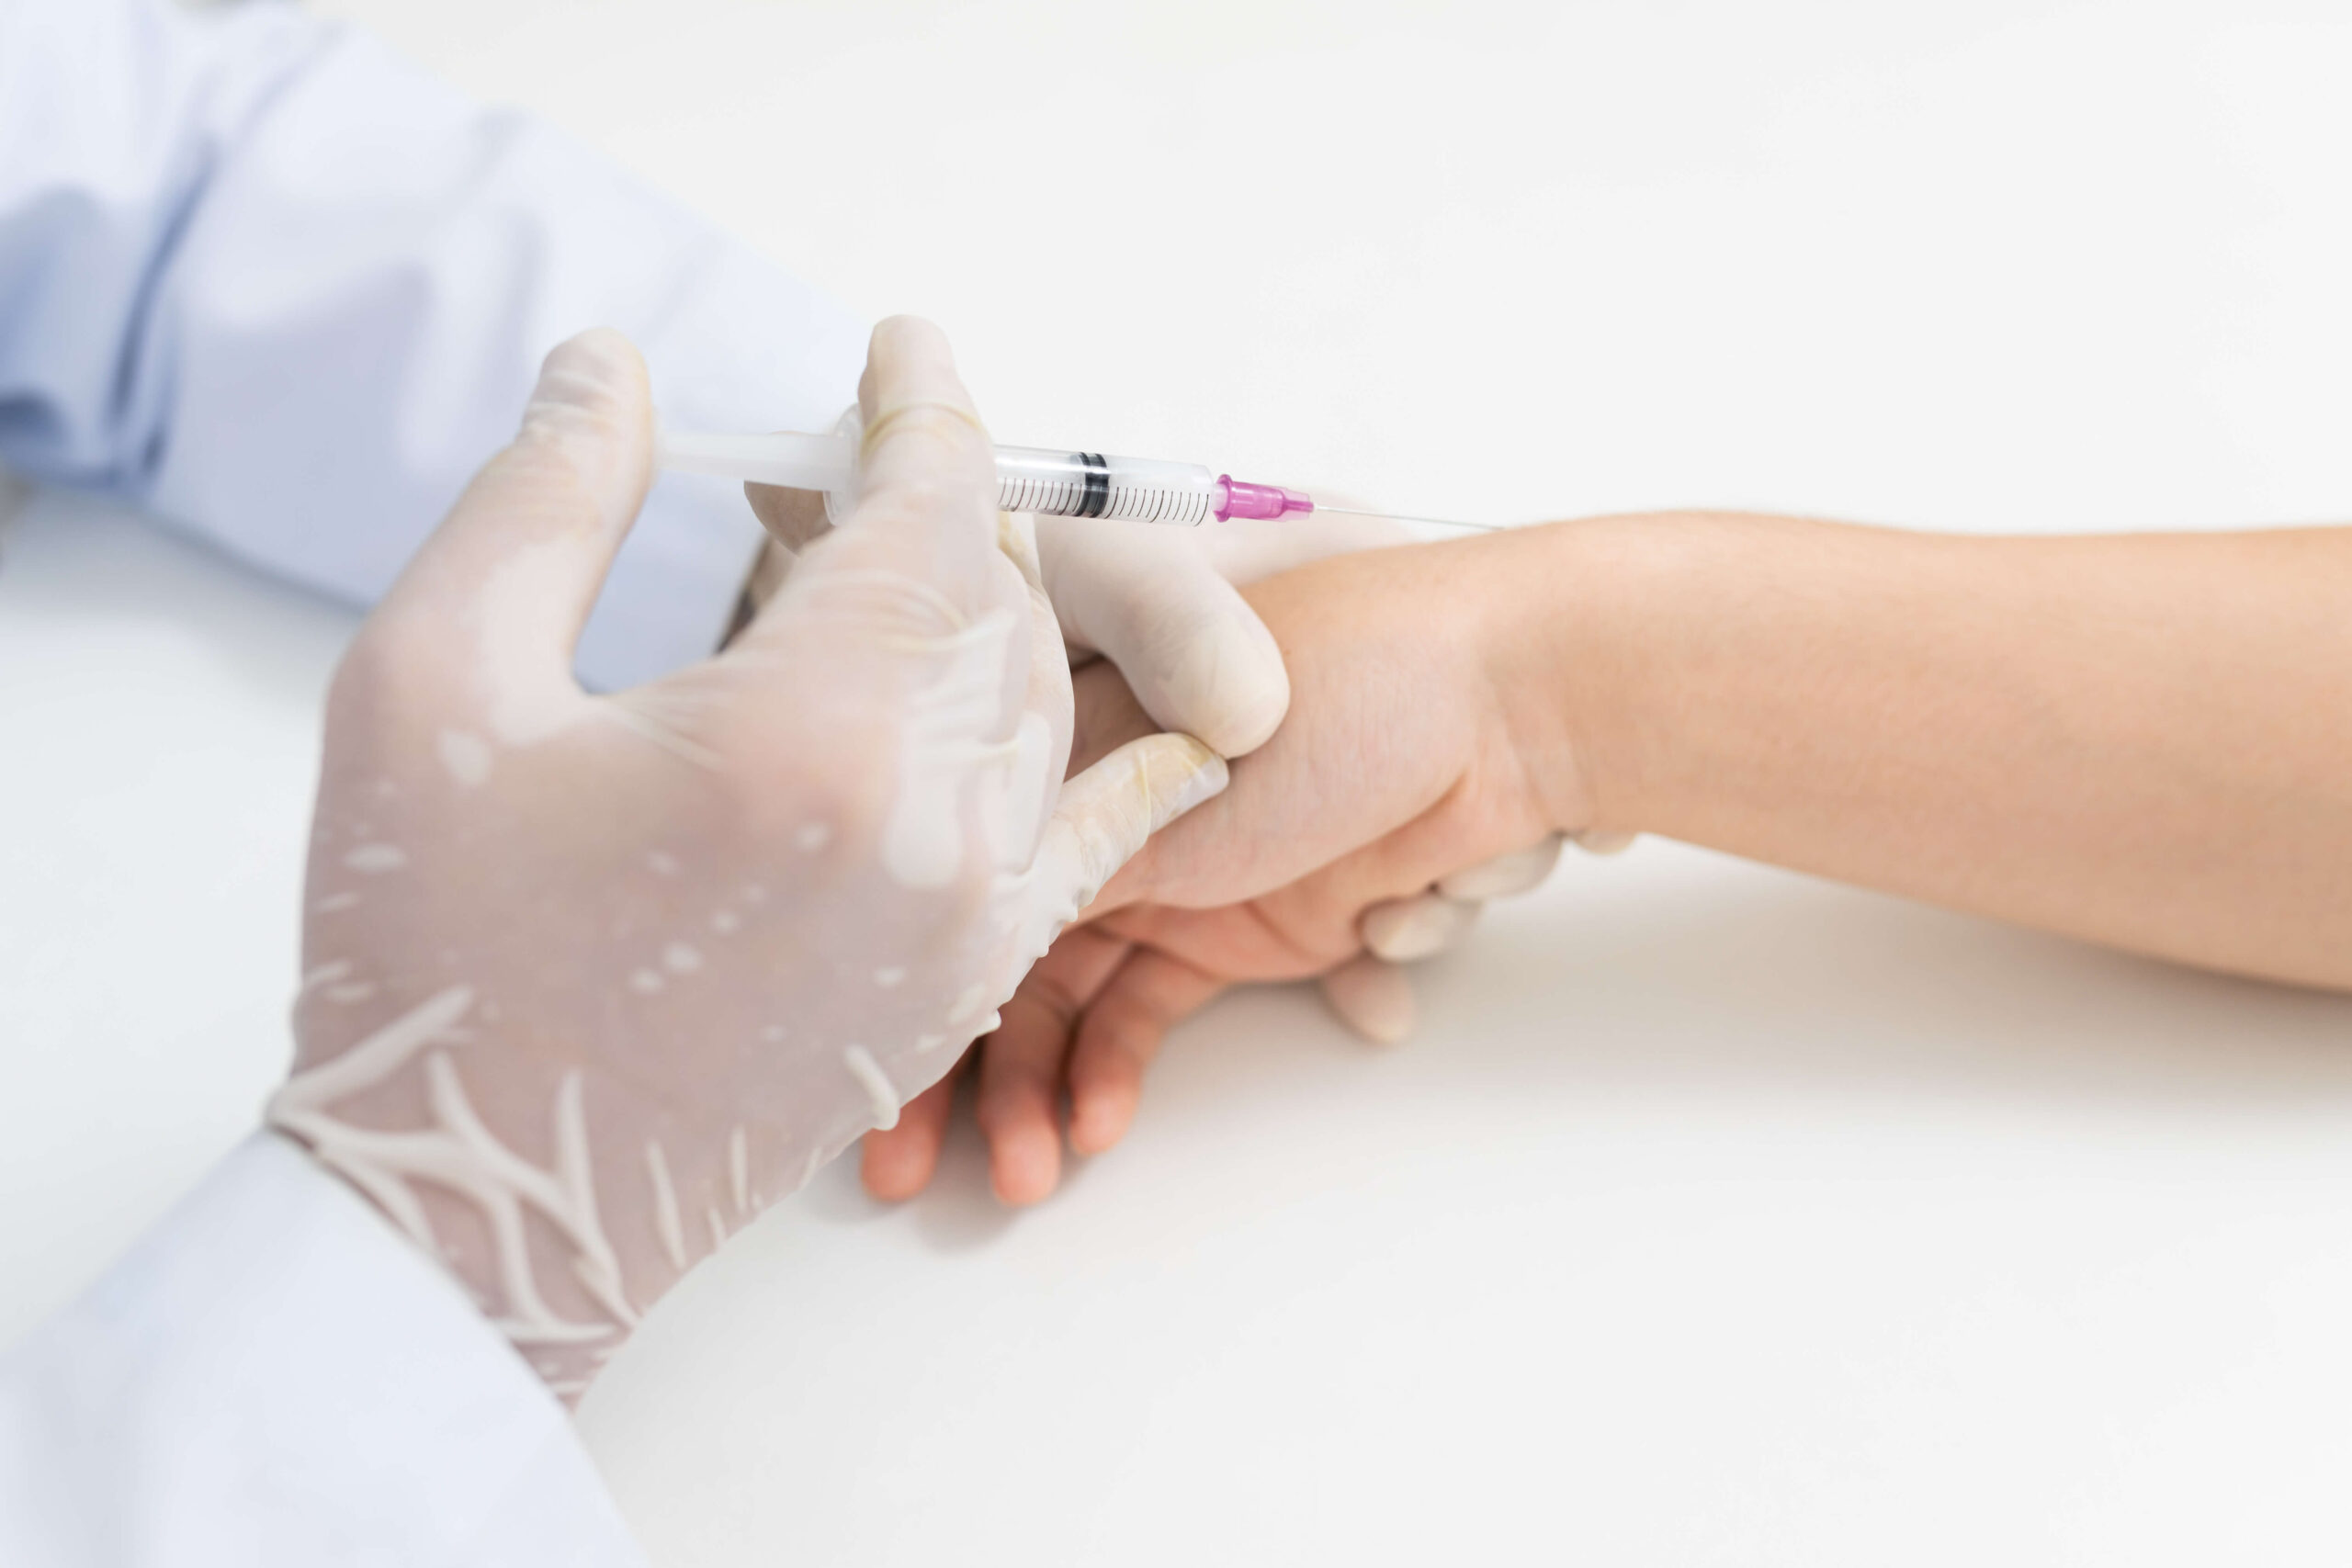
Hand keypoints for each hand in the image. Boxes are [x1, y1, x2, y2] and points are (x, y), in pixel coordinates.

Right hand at [266, 319, 1225, 1397]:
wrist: (483, 1203)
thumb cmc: (427, 950)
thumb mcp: (427, 685)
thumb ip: (541, 500)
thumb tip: (615, 367)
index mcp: (811, 729)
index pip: (925, 511)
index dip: (920, 408)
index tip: (905, 344)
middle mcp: (933, 823)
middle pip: (997, 600)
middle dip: (943, 507)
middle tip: (865, 457)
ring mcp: (969, 919)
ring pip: (1041, 704)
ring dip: (997, 611)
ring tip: (915, 558)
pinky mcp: (965, 989)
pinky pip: (1091, 845)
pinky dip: (1130, 769)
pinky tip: (1185, 731)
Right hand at [864, 536, 1630, 1202]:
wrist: (1500, 708)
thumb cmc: (1337, 687)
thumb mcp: (1160, 766)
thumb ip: (1048, 852)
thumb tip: (941, 938)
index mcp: (1059, 737)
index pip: (949, 872)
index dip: (900, 966)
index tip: (860, 1064)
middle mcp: (1095, 808)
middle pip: (991, 946)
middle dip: (947, 1060)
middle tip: (903, 1164)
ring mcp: (1166, 873)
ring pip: (1063, 999)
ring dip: (1035, 1086)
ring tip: (1023, 1171)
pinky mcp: (1236, 929)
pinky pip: (1146, 1012)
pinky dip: (1114, 1071)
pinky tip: (1094, 1127)